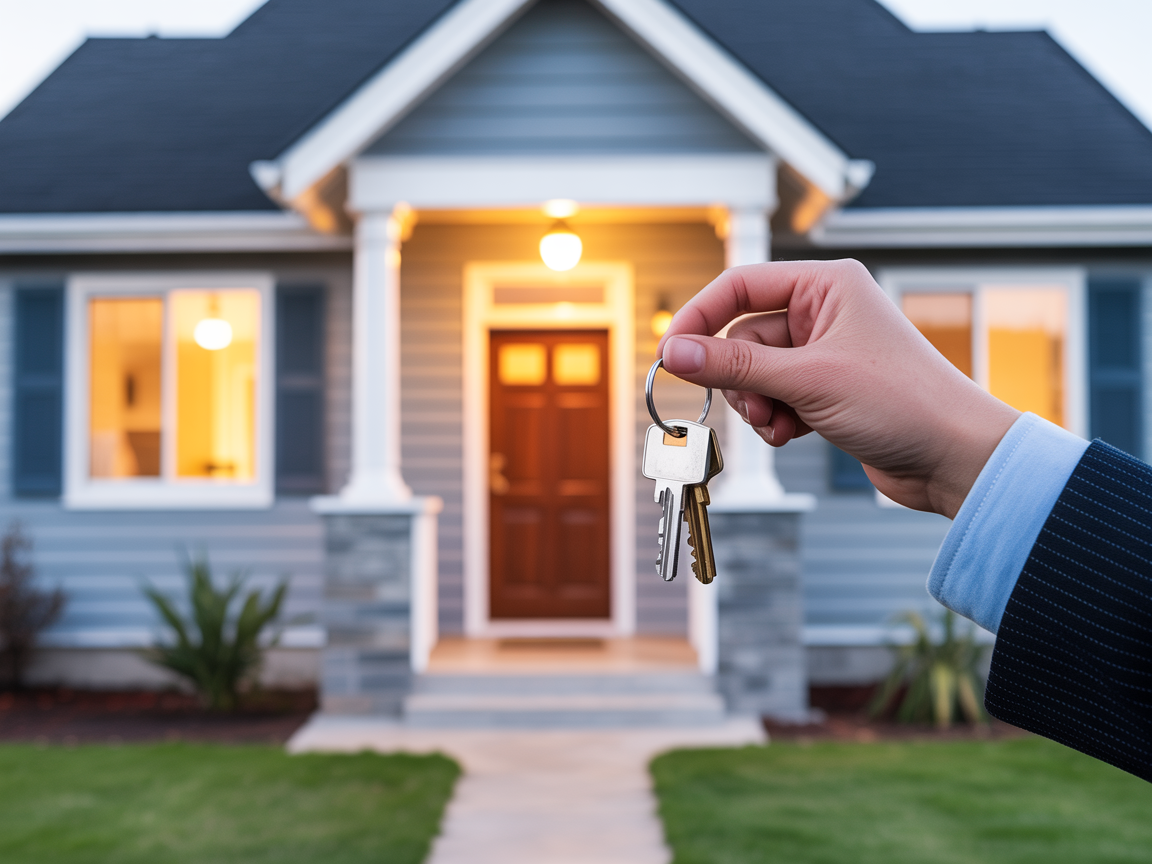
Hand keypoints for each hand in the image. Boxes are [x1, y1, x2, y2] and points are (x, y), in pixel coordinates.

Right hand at [656, 259, 1018, 517]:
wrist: (955, 457)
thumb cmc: (903, 402)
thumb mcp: (807, 380)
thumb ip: (736, 364)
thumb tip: (676, 352)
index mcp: (826, 285)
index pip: (741, 287)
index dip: (701, 318)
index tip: (671, 354)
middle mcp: (824, 312)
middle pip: (744, 336)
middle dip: (741, 379)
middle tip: (754, 407)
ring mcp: (825, 353)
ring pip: (756, 373)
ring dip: (757, 405)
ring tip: (781, 424)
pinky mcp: (826, 390)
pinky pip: (774, 397)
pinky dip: (774, 418)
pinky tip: (793, 434)